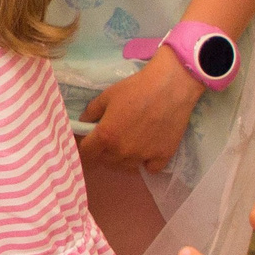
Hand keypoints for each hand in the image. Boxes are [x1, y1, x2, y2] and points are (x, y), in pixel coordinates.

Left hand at [78, 54, 203, 171]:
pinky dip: (147, 162)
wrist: (170, 86)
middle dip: (104, 152)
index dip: (85, 148)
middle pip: (106, 161)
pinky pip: (150, 168)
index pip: (87, 153)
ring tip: (129, 144)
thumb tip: (83, 124)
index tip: (89, 143)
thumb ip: (91, 112)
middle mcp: (122, 151)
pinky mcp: (162, 156)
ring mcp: (143, 156)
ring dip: (124, 159)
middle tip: (111, 139)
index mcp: (106, 136)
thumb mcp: (107, 95)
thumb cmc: (136, 88)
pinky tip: (148, 150)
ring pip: (127, 167)